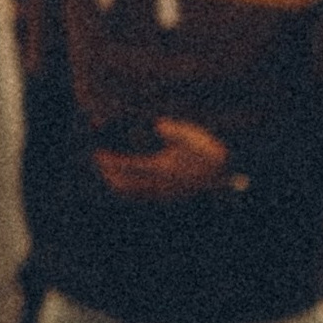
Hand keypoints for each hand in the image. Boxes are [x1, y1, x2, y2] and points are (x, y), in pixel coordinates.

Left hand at [95, 117, 231, 200]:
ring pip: (132, 193)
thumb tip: (159, 126)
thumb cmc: (207, 152)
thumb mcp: (194, 137)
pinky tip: (125, 180)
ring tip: (107, 170)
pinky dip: (128, 189)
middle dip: (109, 173)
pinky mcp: (166, 196)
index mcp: (164, 168)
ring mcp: (163, 193)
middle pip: (125, 184)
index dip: (112, 161)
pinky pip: (141, 196)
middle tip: (99, 159)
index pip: (130, 167)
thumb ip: (175, 131)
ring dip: (117, 183)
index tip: (99, 154)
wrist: (223, 174)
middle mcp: (161, 184)